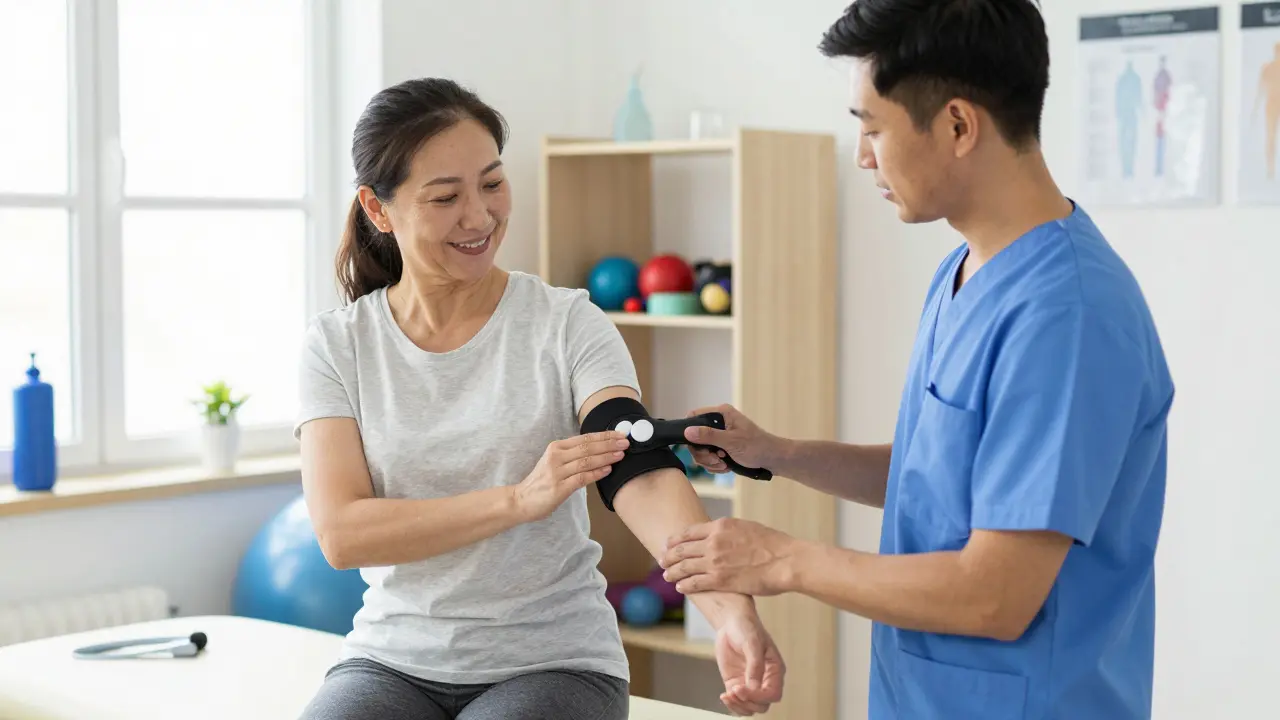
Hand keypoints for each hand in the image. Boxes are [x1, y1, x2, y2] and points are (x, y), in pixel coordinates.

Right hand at [512, 431, 628, 521]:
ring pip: (587, 461)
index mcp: (556, 447)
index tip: (620, 434)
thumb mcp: (555, 462)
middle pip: (588, 447)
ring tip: (621, 455)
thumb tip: (600, 449)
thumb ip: (573, 455)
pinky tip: (608, 470)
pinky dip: (596, 473)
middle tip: (625, 442)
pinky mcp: (559, 487)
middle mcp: (556, 456)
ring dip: (606, 457)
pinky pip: (582, 478)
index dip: (604, 436)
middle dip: (609, 444)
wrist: (521, 500)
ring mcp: (557, 472)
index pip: (585, 438)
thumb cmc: (542, 481)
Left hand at [661, 518, 797, 595]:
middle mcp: (714, 542)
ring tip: (666, 575)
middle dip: (669, 555)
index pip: (689, 532)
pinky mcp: (720, 580)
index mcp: (720, 526)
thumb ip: (728, 531)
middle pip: (682, 548)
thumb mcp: (746, 527)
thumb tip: (719, 534)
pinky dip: (685, 585)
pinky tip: (681, 587)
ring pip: (685, 566)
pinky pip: (695, 582)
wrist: (786, 560)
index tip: (668, 544)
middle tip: (661, 560)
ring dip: (673, 572)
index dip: (675, 539)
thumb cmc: (773, 544)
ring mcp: (715, 561)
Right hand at [682, 404, 778, 473]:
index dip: (690, 431)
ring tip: (723, 465)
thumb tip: (688, 431)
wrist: (773, 459)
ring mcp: (720, 436)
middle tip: (715, 460)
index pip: (695, 416)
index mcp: (721, 414)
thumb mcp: (731, 441)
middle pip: (695, 438)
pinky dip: (715, 465)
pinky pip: (709, 457)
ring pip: (701, 450)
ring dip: (710, 461)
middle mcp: (719, 423)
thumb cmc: (756, 446)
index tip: (697, 446)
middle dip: (703, 453)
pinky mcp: (722, 447)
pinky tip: (725, 466)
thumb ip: (708, 436)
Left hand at [713, 610, 785, 715]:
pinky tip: (724, 696)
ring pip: (750, 707)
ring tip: (727, 695)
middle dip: (748, 702)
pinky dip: (731, 704)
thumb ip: (755, 666)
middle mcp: (764, 680)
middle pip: (762, 705)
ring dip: (739, 706)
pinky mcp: (736, 684)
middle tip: (734, 691)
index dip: (758, 696)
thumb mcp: (752, 643)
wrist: (731, 623)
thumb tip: (754, 688)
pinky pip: (737, 702)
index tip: (742, 689)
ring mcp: (750, 684)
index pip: (773, 694)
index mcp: (775, 670)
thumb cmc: (747, 628)